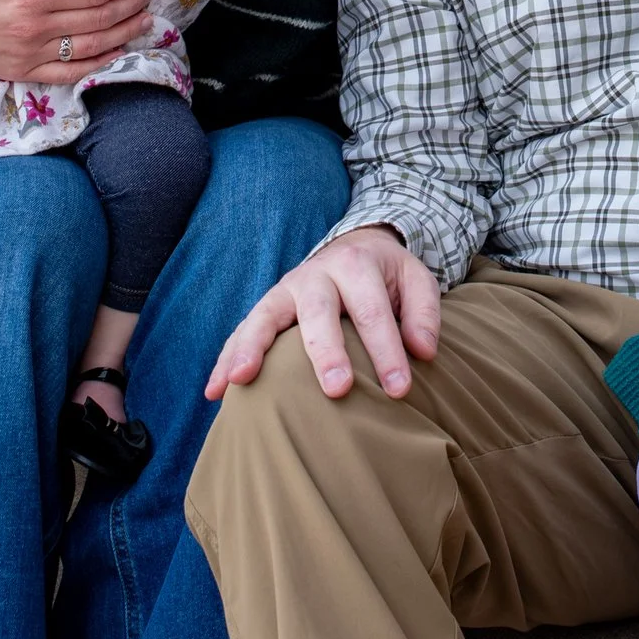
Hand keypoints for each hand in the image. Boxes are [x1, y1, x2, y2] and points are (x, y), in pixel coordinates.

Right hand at [0, 0, 151, 84]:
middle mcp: (35, 30)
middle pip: (97, 19)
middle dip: (129, 6)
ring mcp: (30, 56)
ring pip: (90, 47)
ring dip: (123, 34)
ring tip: (145, 20)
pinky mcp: (23, 73)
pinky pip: (68, 74)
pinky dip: (97, 65)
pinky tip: (117, 52)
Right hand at [205, 226, 441, 402]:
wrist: (355, 247)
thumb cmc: (388, 276)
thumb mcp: (416, 280)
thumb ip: (423, 313)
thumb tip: (423, 352)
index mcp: (356, 266)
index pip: (372, 313)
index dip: (386, 352)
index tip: (399, 389)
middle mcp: (316, 275)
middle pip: (319, 314)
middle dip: (326, 352)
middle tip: (337, 390)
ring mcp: (285, 291)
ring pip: (265, 317)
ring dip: (253, 348)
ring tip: (243, 380)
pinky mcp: (268, 308)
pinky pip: (242, 332)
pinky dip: (227, 359)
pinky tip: (214, 391)